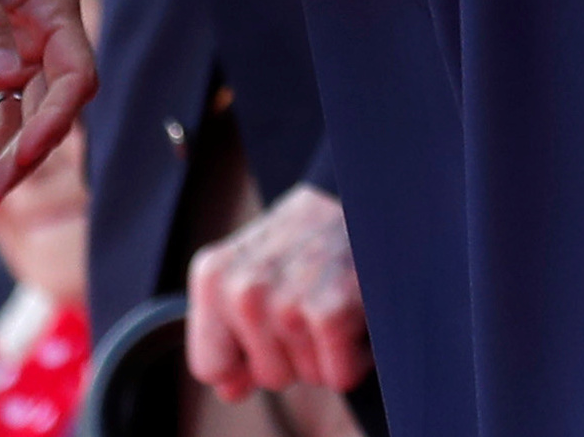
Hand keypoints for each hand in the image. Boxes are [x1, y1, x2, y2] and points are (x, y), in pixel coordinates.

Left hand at [190, 181, 370, 394]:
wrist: (371, 195)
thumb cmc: (313, 237)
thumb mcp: (257, 268)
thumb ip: (230, 331)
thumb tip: (231, 388)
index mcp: (213, 273)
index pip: (212, 367)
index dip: (248, 360)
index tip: (274, 329)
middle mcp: (242, 287)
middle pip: (266, 376)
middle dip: (296, 353)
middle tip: (315, 301)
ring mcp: (284, 300)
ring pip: (305, 377)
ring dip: (328, 351)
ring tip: (337, 300)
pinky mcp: (328, 310)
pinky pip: (337, 376)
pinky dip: (355, 357)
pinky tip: (357, 313)